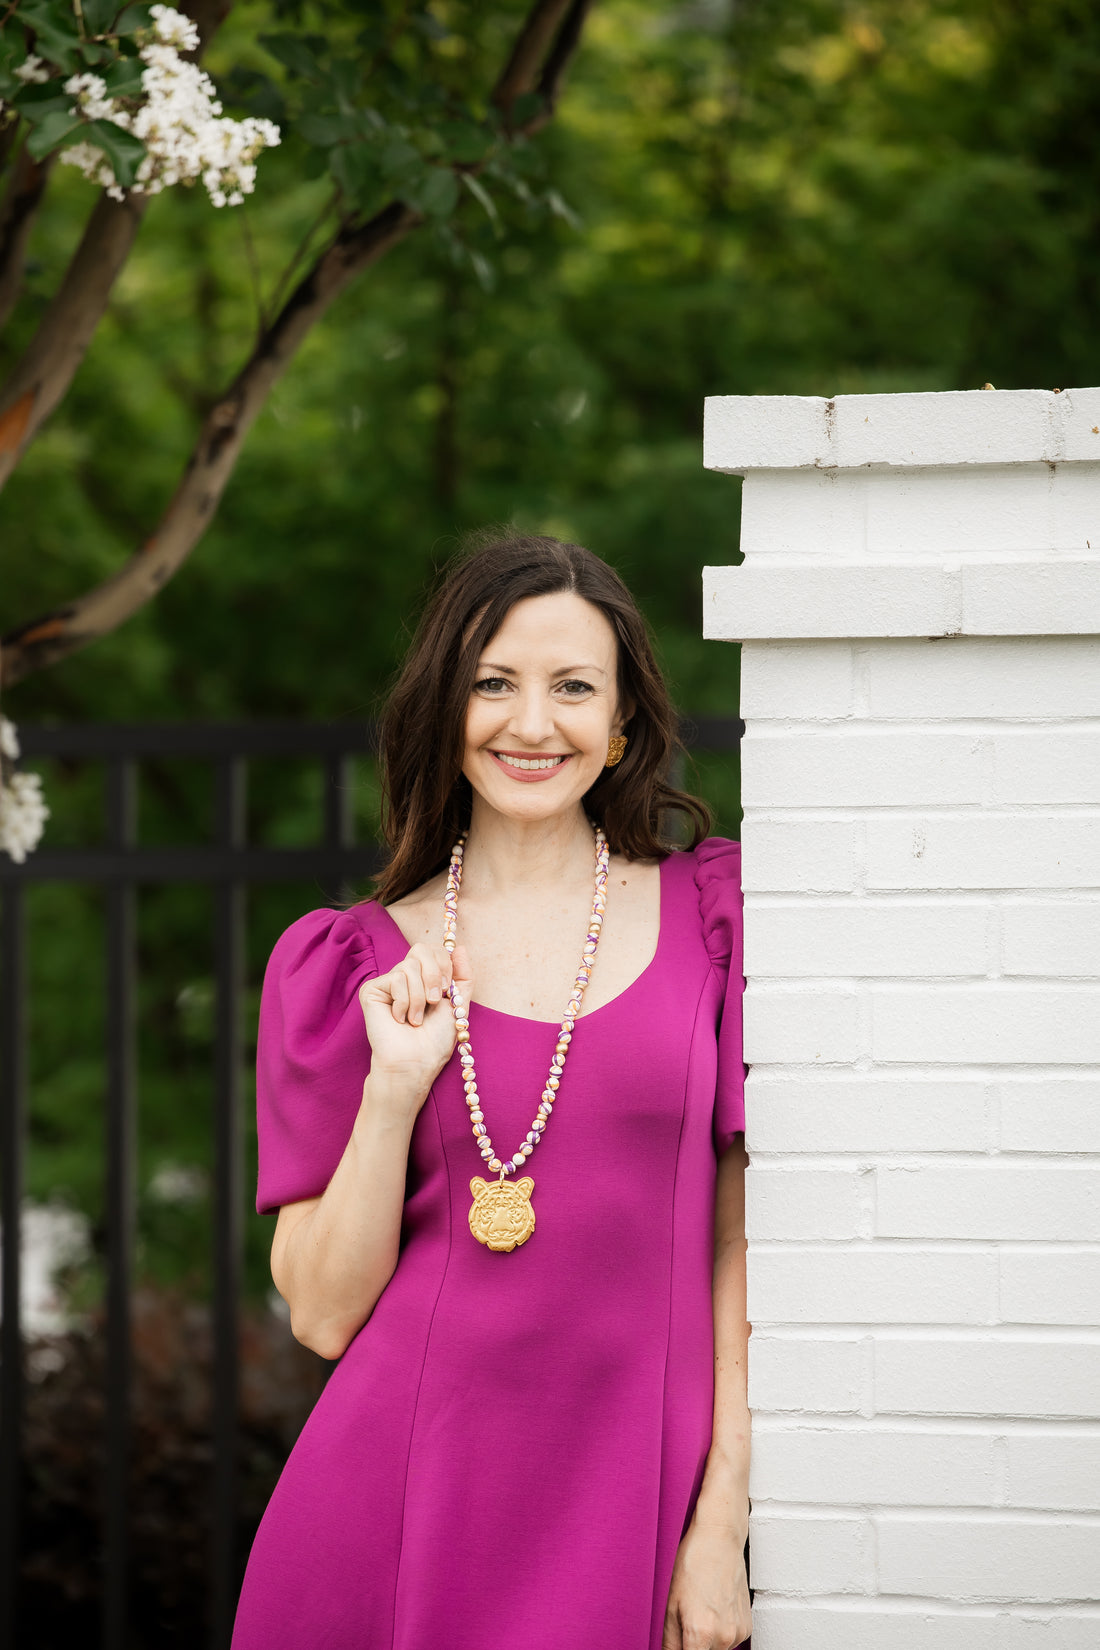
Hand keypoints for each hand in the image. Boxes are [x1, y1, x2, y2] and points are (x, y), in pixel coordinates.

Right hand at [358, 942, 472, 1089]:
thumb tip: (460, 948)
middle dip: (434, 975)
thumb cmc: (434, 1041)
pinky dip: (405, 1002)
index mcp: (424, 978)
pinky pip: (396, 979)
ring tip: (416, 1019)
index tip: (448, 990)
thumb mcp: (458, 1005)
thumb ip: (463, 976)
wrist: (415, 1062)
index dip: (444, 964)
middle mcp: (405, 977)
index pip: (434, 949)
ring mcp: (387, 983)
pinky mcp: (372, 990)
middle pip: (421, 948)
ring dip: (420, 997)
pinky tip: (400, 1019)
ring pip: (409, 966)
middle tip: (435, 1001)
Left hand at [662, 1518, 750, 1649]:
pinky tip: (714, 1608)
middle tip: (686, 1619)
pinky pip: (728, 1640)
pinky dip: (719, 1632)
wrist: (719, 1538)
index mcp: (700, 1633)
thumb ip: (669, 1642)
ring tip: (700, 1608)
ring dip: (706, 1640)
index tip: (678, 1644)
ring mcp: (738, 1633)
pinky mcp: (747, 1628)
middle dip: (691, 1645)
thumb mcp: (670, 1604)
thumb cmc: (693, 1563)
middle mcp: (723, 1638)